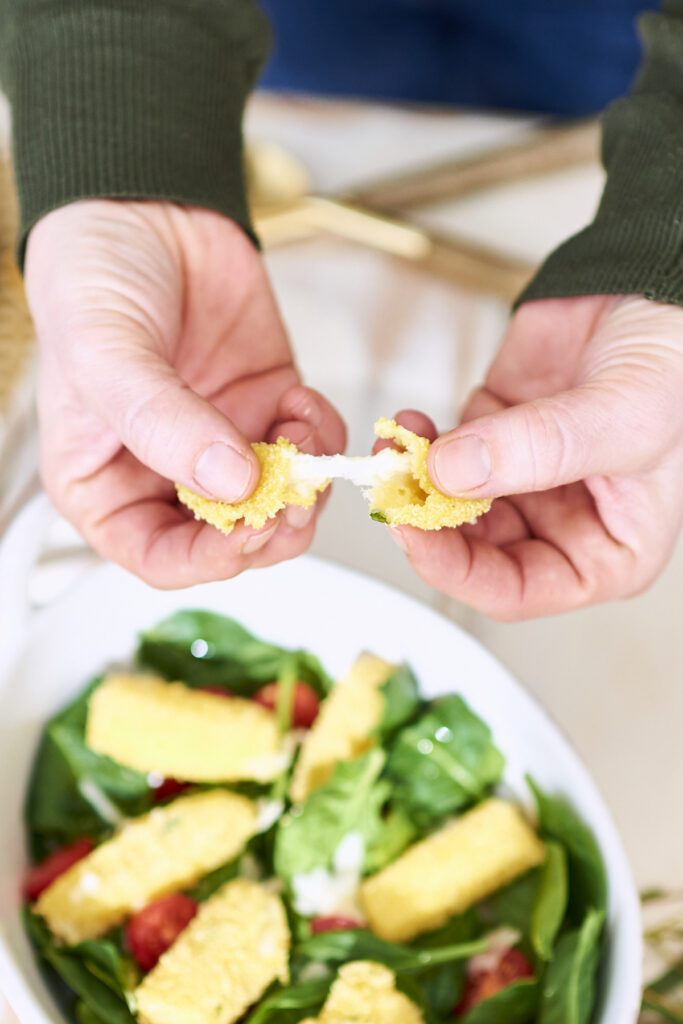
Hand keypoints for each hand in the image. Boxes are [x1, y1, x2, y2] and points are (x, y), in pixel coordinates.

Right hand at [25, 200, 345, 586]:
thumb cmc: (95, 278)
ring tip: (296, 427)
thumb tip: (231, 482)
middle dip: (271, 523)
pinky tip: (302, 399)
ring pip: (281, 502)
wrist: (145, 207)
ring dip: (303, 480)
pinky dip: (319, 434)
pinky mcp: (268, 407)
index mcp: (109, 484)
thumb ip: (162, 424)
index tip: (248, 525)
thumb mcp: (106, 354)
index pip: (163, 557)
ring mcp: (224, 443)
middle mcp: (169, 474)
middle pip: (233, 541)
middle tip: (293, 488)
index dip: (211, 556)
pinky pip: (308, 447)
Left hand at [385, 295, 682, 618]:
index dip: (458, 571)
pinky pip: (445, 454)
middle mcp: (563, 522)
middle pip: (474, 549)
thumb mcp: (624, 415)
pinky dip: (422, 441)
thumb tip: (454, 471)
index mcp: (607, 550)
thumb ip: (541, 448)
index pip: (517, 590)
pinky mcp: (496, 434)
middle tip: (397, 486)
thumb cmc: (677, 361)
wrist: (655, 285)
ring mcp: (524, 478)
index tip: (416, 532)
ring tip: (400, 445)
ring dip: (416, 479)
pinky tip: (412, 422)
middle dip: (428, 520)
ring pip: (451, 502)